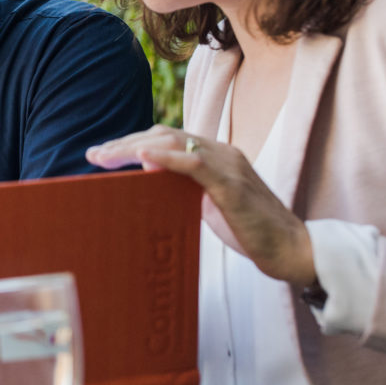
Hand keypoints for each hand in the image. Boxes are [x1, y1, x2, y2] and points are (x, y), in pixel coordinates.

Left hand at [87, 125, 316, 287]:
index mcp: (215, 156)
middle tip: (93, 156)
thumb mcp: (208, 206)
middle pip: (163, 135)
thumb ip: (183, 189)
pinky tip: (142, 158)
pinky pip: (195, 162)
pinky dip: (166, 158)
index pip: (166, 138)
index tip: (101, 155)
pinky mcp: (232, 184)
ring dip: (133, 148)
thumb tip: (148, 175)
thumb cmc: (251, 232)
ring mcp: (228, 165)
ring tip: (105, 158)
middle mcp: (221, 152)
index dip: (131, 143)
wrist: (292, 250)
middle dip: (124, 143)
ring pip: (172, 142)